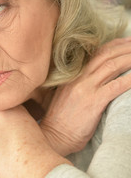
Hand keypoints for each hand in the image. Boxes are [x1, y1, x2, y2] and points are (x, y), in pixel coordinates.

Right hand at [41, 37, 130, 155]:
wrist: (54, 136)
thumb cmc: (60, 119)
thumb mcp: (65, 95)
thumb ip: (77, 84)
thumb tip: (96, 78)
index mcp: (71, 75)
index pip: (94, 53)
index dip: (112, 45)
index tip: (124, 42)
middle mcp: (78, 78)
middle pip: (105, 55)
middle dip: (124, 48)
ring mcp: (85, 89)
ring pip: (111, 66)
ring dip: (130, 58)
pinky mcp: (93, 102)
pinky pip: (116, 85)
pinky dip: (130, 79)